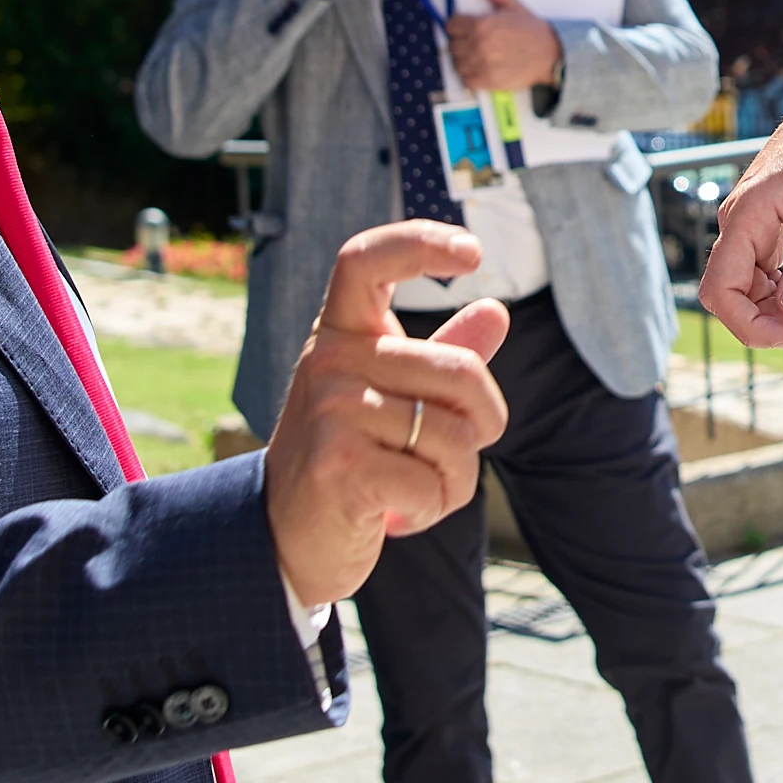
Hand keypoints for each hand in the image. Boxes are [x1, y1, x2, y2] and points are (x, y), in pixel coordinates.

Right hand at [265, 222, 511, 607]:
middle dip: (484, 426)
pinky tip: (394, 516)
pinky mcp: (337, 464)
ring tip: (412, 492)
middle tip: (451, 460)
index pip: (366, 261)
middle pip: (459, 372)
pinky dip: (432, 509)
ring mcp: (329, 410)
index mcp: (340, 333)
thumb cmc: (350, 463)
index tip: (472, 252)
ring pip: (453, 438)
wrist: (285, 541)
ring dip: (454, 482)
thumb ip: (442, 359)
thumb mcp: (393, 401)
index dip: (419, 242)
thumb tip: (496, 310)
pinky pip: (433, 484)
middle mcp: (328, 360)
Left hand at [448, 0, 562, 93]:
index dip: (457, 25)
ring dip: (463, 59)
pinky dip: (469, 75)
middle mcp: (479, 45)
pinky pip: (465, 80)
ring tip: (476, 55)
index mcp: (482, 24)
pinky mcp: (488, 81)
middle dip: (460, 42)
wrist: (550, 54)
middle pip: (452, 45)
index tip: (465, 28)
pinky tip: (480, 68)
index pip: (450, 26)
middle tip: (473, 42)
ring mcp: (483, 65)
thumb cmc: (529, 28)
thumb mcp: (509, 3)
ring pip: (456, 63)